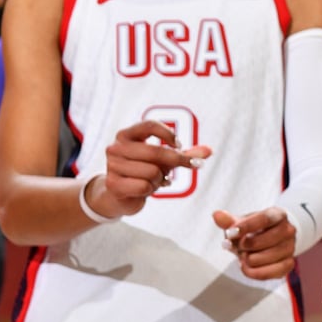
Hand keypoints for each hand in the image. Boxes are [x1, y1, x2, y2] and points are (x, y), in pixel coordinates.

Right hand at [89, 120, 210, 218]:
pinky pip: (145, 186)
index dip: (169, 134)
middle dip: (177, 161)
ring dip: (160, 179)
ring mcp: (112, 166)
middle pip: (156, 151)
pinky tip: (145, 189)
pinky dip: (151, 190)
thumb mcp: (163, 160)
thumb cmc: (142, 172)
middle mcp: (116, 147)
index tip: (179, 145)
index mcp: (126, 135)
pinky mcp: (113, 184)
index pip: (150, 125)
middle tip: (188, 165)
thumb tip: (209, 151)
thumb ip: (185, 155)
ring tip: (155, 180)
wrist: (118, 196)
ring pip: (153, 171)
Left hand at [213, 207, 296, 279]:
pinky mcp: (289, 264)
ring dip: (247, 259)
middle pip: (262, 241)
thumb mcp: (242, 222)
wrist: (272, 238)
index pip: (264, 219)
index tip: (230, 233)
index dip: (246, 226)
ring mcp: (290, 248)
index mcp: (278, 215)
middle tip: (237, 245)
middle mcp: (288, 230)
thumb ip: (229, 221)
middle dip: (243, 245)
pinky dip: (253, 272)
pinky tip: (246, 267)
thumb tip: (217, 215)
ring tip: (243, 255)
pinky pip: (269, 273)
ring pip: (263, 258)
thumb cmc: (255, 230)